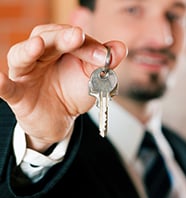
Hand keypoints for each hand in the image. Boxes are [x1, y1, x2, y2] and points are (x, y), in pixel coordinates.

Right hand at [0, 24, 126, 151]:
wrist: (60, 119)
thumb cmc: (73, 92)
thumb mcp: (92, 78)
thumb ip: (104, 63)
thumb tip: (121, 47)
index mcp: (60, 47)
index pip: (73, 38)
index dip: (88, 45)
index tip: (106, 56)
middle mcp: (40, 54)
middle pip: (47, 38)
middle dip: (63, 37)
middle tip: (78, 36)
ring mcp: (27, 73)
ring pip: (22, 56)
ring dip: (29, 50)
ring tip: (38, 45)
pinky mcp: (18, 94)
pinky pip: (6, 88)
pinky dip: (0, 83)